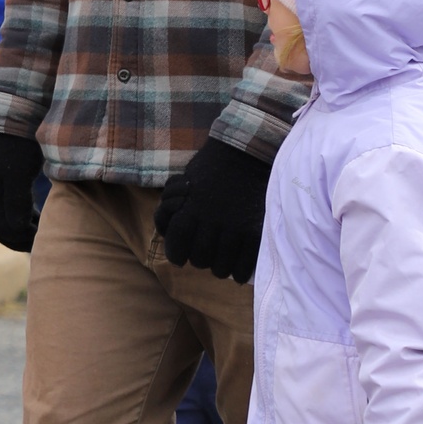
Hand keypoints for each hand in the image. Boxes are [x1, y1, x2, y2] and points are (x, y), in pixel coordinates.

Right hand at [0, 132, 43, 250]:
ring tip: (42, 231)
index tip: (43, 239)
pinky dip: (20, 220)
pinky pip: (6, 211)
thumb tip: (18, 228)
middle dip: (19, 239)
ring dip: (20, 231)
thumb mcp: (18, 174)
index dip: (19, 239)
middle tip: (43, 241)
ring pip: (2, 221)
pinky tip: (36, 218)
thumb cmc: (19, 145)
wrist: (17, 117)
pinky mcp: (1, 183)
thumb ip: (16, 202)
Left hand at [155, 136, 270, 281]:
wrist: (247, 152)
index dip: (177, 255)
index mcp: (188, 210)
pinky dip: (239, 272)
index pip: (176, 249)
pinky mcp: (255, 232)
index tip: (181, 256)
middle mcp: (209, 222)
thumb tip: (167, 231)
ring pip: (221, 268)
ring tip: (222, 261)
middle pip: (199, 260)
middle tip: (206, 254)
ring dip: (220, 267)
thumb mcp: (182, 183)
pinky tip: (238, 268)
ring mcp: (234, 228)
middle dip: (200, 259)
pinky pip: (243, 266)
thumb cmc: (210, 167)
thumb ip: (173, 208)